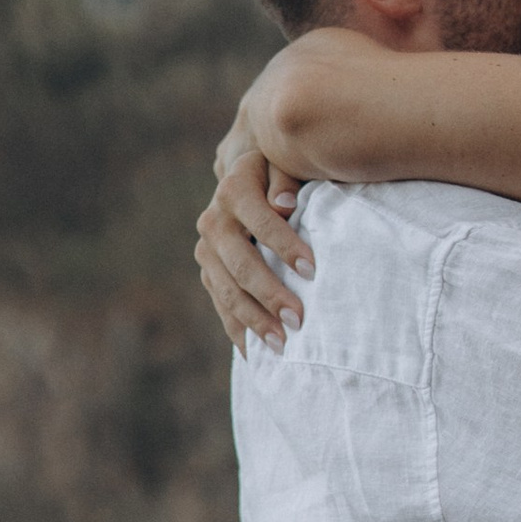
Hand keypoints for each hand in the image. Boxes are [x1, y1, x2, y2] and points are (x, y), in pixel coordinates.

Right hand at [195, 90, 314, 352]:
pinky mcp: (210, 273)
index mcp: (234, 187)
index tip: (313, 270)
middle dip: (269, 293)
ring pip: (227, 291)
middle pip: (239, 263)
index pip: (258, 218)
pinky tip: (257, 356)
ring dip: (254, 320)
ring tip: (282, 345)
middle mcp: (213, 219)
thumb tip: (285, 204)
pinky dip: (240, 331)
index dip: (284, 244)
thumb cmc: (287, 175)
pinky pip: (221, 307)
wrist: (254, 181)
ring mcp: (207, 250)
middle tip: (299, 320)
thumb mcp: (288, 165)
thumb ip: (286, 179)